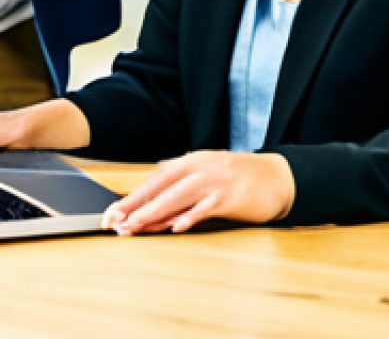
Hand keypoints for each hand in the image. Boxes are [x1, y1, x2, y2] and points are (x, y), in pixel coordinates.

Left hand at [101, 150, 295, 235]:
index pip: (155, 180)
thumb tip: (155, 178)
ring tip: (134, 227)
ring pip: (177, 197)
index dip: (132, 196)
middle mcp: (200, 168)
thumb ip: (183, 176)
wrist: (276, 177)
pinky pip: (206, 208)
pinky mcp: (230, 196)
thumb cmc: (239, 178)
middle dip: (135, 206)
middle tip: (114, 222)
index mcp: (192, 161)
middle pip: (161, 188)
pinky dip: (190, 216)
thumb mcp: (208, 170)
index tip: (112, 213)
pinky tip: (176, 227)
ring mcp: (215, 181)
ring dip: (153, 213)